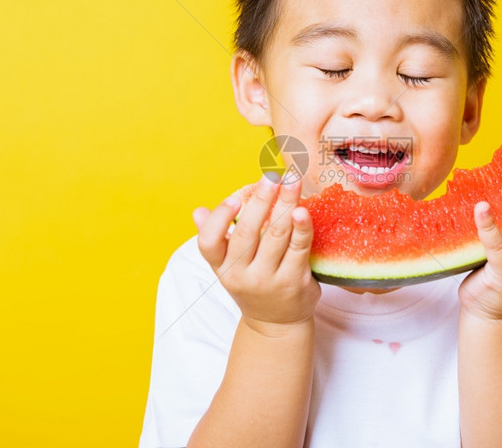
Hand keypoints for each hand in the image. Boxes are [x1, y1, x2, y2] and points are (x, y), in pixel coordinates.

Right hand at [193, 174, 320, 335]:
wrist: (277, 324)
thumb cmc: (252, 284)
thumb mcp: (228, 267)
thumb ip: (215, 239)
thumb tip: (198, 211)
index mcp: (221, 267)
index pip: (208, 243)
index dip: (219, 219)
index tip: (234, 197)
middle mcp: (241, 275)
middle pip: (247, 233)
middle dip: (261, 200)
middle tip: (272, 176)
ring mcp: (268, 280)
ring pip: (275, 235)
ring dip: (285, 204)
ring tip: (292, 182)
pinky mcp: (294, 282)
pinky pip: (299, 249)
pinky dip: (302, 228)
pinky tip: (303, 210)